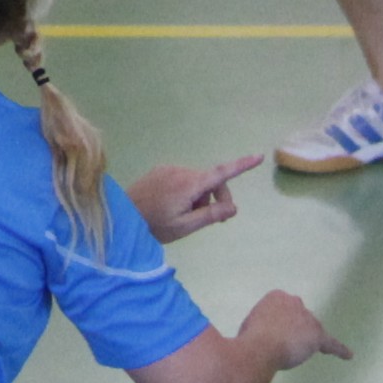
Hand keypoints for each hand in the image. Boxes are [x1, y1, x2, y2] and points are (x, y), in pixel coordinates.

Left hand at [127, 154, 260, 243]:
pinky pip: (183, 179)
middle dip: (217, 198)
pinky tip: (175, 206)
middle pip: (211, 180)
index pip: (221, 173)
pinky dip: (188, 191)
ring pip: (198, 181)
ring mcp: (168, 169)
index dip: (241, 165)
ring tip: (186, 215)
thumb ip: (211, 215)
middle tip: (213, 220)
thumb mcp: (186, 226)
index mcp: (189, 184)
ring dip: (200, 197)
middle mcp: (180, 170)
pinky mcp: (160, 171)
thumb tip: (234, 207)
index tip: (259, 157)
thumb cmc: (155, 225)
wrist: (123, 216)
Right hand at [238, 288, 350, 369]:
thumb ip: (264, 323)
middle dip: (294, 328)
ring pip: (312, 330)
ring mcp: (308, 318)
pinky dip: (339, 350)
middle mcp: (295, 302)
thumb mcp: (250, 323)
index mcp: (277, 295)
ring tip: (293, 351)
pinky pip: (331, 344)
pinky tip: (348, 355)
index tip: (272, 332)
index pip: (285, 308)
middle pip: (301, 317)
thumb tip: (266, 333)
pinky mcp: (318, 335)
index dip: (279, 322)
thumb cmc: (250, 336)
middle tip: (282, 341)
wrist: (260, 346)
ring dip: (305, 339)